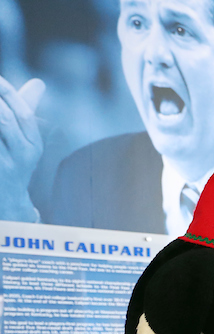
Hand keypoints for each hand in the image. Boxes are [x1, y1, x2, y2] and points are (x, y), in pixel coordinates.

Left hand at [0, 75, 44, 221]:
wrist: (9, 202)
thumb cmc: (15, 163)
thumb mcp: (26, 140)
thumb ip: (28, 109)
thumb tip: (39, 83)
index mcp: (34, 144)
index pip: (23, 113)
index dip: (9, 93)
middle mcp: (24, 156)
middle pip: (7, 121)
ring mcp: (6, 166)